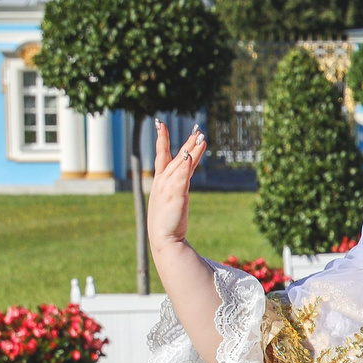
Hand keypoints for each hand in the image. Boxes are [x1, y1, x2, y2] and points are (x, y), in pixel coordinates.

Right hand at [145, 118, 208, 250]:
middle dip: (187, 142)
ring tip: (201, 137)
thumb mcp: (171, 199)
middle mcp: (163, 181)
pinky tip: (190, 156)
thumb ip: (177, 185)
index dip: (161, 139)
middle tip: (198, 129)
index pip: (162, 155)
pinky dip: (185, 166)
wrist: (164, 238)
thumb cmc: (168, 221)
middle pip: (177, 157)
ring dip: (191, 150)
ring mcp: (168, 187)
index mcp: (161, 181)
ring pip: (182, 164)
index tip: (161, 124)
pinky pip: (181, 177)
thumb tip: (182, 180)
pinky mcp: (175, 195)